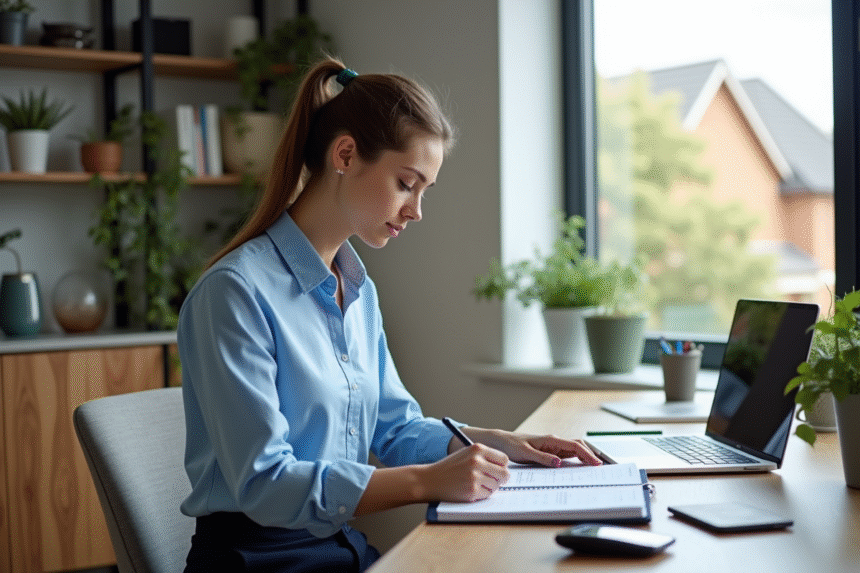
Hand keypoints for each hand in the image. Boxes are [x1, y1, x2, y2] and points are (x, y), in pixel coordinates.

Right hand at [422, 443, 509, 501]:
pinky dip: (482, 494)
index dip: (502, 466)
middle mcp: (477, 461)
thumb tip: (505, 466)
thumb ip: (484, 457)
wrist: (430, 479)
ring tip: (476, 484)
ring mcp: (474, 476)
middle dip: (500, 479)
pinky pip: (488, 494)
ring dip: (489, 487)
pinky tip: (470, 489)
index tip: (497, 470)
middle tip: (492, 480)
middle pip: (504, 473)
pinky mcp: (472, 490)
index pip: (504, 459)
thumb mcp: (466, 454)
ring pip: (496, 485)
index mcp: (477, 449)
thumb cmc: (450, 467)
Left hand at [462, 428, 602, 467]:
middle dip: (591, 455)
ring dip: (585, 458)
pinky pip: (567, 456)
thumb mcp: (525, 453)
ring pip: (574, 451)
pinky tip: (581, 468)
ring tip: (595, 468)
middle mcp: (554, 442)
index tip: (596, 464)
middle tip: (601, 467)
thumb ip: (542, 458)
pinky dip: (577, 460)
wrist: (501, 442)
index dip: (587, 455)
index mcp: (550, 440)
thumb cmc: (511, 445)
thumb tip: (558, 463)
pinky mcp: (550, 452)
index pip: (575, 447)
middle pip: (579, 447)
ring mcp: (553, 447)